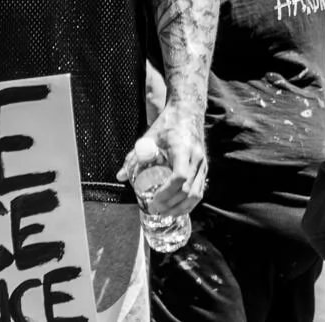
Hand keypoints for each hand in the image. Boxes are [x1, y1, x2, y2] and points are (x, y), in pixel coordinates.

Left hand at [115, 102, 206, 216]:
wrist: (188, 112)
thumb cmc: (168, 124)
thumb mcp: (149, 138)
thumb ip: (134, 157)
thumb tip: (120, 176)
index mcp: (183, 149)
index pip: (179, 176)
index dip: (167, 193)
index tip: (154, 200)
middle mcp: (196, 158)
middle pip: (188, 190)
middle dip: (172, 205)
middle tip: (156, 210)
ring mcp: (203, 163)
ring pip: (197, 194)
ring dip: (181, 208)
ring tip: (166, 213)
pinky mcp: (204, 167)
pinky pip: (200, 190)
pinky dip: (189, 202)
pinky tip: (177, 207)